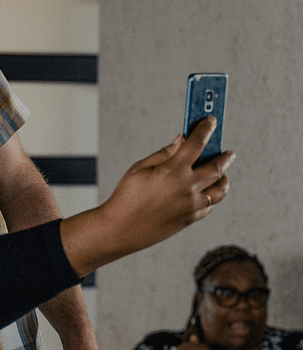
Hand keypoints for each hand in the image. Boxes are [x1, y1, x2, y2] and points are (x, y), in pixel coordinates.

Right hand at [60, 117, 234, 275]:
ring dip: (223, 178)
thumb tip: (181, 140)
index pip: (196, 144)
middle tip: (228, 152)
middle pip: (216, 167)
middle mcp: (188, 187)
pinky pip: (210, 204)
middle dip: (224, 157)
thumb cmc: (126, 195)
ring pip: (220, 189)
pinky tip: (207, 191)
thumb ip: (164, 153)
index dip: (205, 129)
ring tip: (222, 173)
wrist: (120, 228)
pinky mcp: (192, 218)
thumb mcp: (140, 168)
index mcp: (173, 170)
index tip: (211, 121)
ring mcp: (192, 205)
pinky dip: (211, 195)